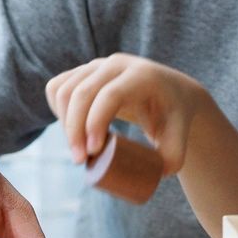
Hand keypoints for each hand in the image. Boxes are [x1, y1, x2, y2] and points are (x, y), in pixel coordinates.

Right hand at [47, 54, 217, 174]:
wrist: (169, 92)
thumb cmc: (173, 117)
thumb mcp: (180, 136)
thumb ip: (174, 158)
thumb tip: (155, 173)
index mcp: (142, 75)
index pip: (110, 94)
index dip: (96, 123)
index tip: (93, 152)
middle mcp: (117, 64)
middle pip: (82, 92)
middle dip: (74, 129)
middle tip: (80, 160)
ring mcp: (97, 65)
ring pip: (64, 90)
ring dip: (64, 123)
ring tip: (78, 150)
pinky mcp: (83, 71)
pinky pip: (58, 87)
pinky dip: (57, 110)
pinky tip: (69, 128)